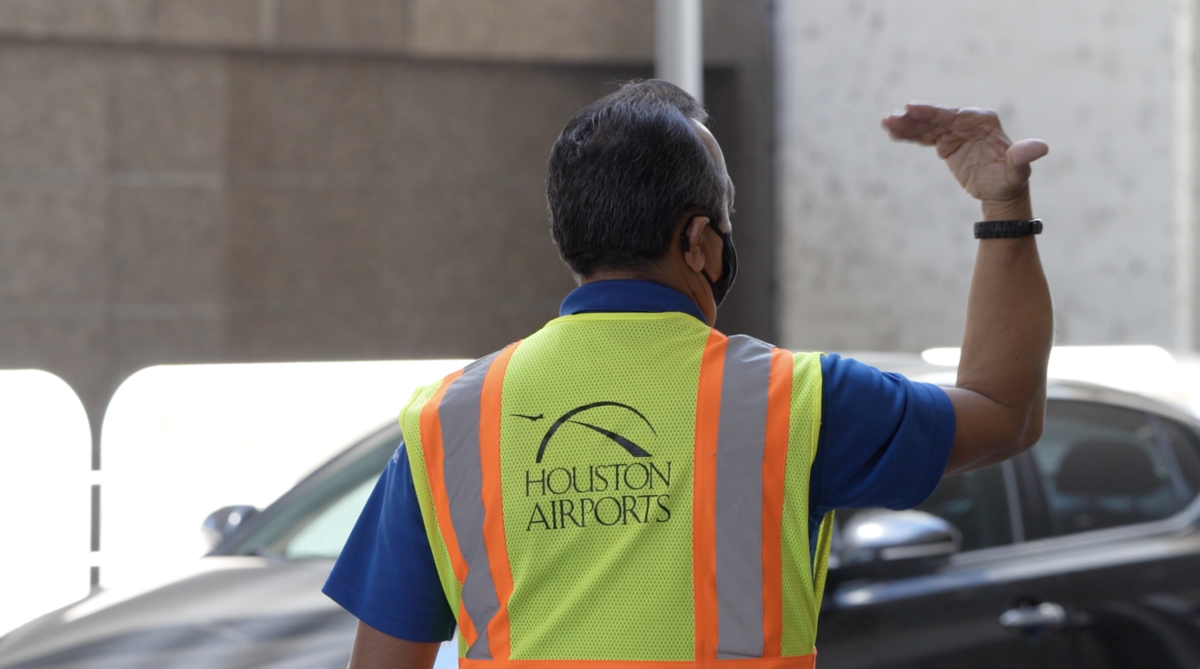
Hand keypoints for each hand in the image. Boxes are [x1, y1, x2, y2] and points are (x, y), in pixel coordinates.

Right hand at [881, 104, 1047, 219]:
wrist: (1002, 193)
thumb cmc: (1010, 180)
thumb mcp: (1018, 170)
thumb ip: (1023, 156)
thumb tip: (1041, 148)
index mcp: (982, 121)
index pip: (952, 114)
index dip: (931, 111)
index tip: (911, 108)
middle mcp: (967, 123)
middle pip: (936, 117)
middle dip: (913, 117)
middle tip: (891, 118)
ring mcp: (955, 132)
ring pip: (927, 126)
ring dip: (906, 125)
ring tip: (886, 124)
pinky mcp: (946, 143)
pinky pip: (925, 137)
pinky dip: (910, 135)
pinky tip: (893, 134)